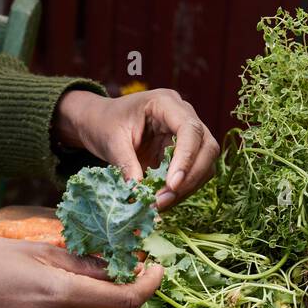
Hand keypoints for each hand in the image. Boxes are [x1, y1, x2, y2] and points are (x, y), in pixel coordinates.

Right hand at [0, 235, 162, 307]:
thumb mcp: (38, 249)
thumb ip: (83, 263)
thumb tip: (122, 265)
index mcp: (58, 294)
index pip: (124, 300)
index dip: (148, 285)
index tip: (156, 268)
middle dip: (133, 301)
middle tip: (132, 275)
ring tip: (107, 289)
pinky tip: (78, 303)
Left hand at [55, 88, 219, 208]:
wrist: (100, 123)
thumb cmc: (104, 124)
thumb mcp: (111, 142)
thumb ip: (126, 164)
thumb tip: (139, 193)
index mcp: (166, 103)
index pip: (190, 129)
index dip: (186, 158)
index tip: (172, 185)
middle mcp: (183, 116)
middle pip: (207, 147)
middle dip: (190, 178)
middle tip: (164, 200)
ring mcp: (186, 135)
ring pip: (205, 164)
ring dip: (187, 188)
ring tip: (159, 204)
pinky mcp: (183, 153)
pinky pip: (192, 174)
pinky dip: (181, 191)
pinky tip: (162, 201)